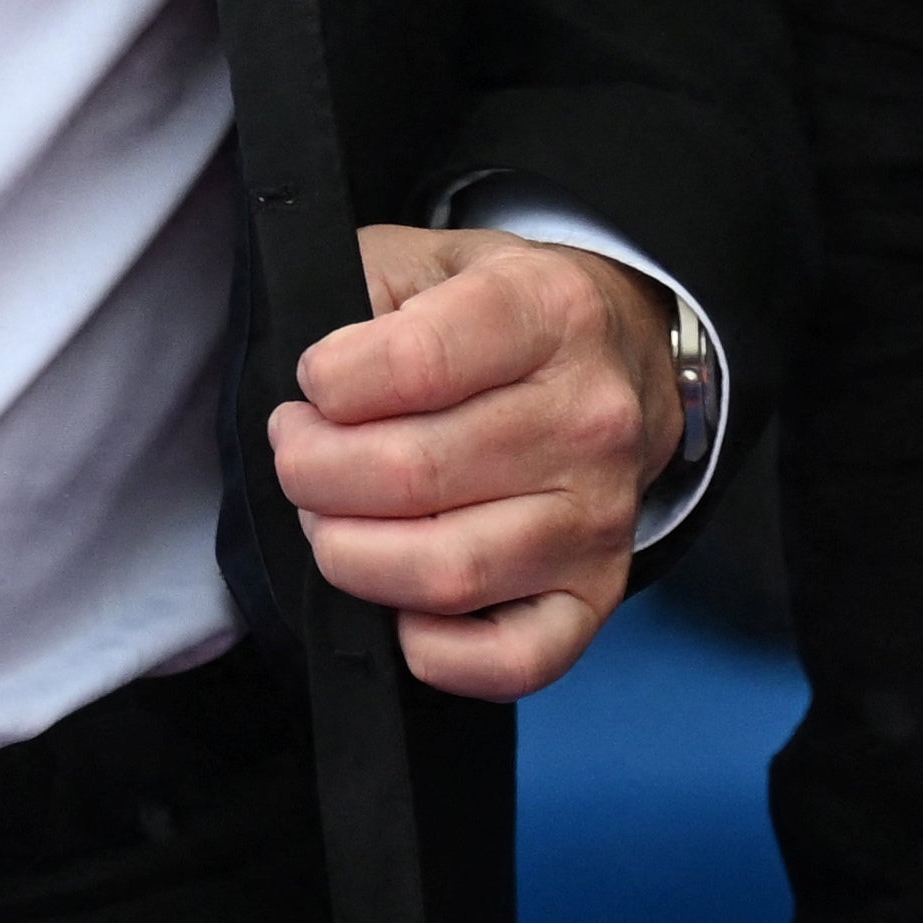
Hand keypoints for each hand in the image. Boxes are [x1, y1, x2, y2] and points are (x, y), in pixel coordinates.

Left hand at [272, 228, 685, 700]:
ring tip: (334, 520)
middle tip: (300, 455)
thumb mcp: (432, 261)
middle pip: (409, 475)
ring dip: (350, 557)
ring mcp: (601, 514)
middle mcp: (591, 416)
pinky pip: (512, 661)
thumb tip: (310, 383)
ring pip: (443, 572)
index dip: (328, 383)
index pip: (413, 363)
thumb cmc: (502, 318)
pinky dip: (434, 653)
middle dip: (313, 473)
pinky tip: (399, 609)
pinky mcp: (597, 593)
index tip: (316, 384)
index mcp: (552, 311)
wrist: (621, 357)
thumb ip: (359, 291)